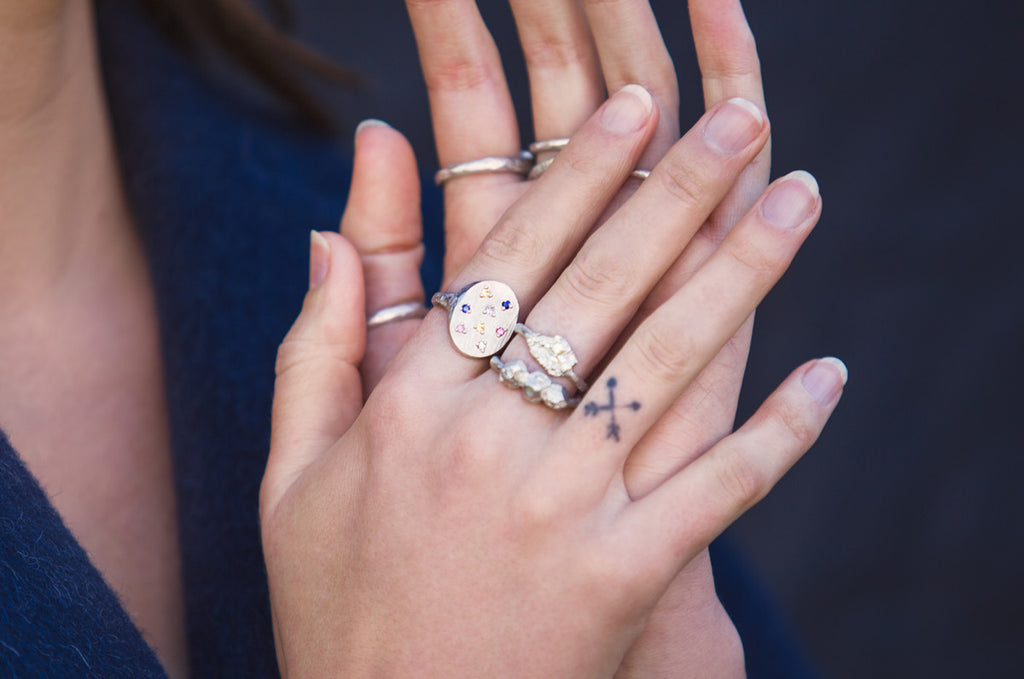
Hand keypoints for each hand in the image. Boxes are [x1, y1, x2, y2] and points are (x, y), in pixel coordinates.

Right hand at [262, 82, 841, 675]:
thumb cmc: (337, 607)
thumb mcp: (290, 476)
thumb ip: (312, 347)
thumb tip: (328, 231)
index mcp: (410, 405)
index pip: (511, 257)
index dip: (581, 175)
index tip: (635, 112)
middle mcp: (489, 441)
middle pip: (603, 286)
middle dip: (680, 190)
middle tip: (739, 123)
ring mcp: (562, 511)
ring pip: (670, 364)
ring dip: (745, 274)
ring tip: (798, 202)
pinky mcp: (622, 579)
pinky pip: (719, 491)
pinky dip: (781, 433)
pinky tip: (828, 375)